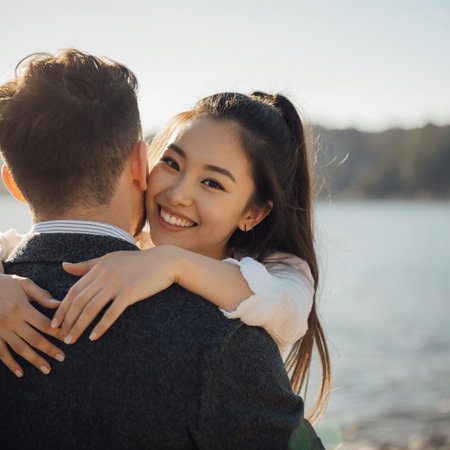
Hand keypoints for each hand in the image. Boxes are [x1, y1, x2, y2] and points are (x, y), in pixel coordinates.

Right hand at [0, 274, 64, 376]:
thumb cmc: (5, 284)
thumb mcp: (24, 284)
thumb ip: (42, 295)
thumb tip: (59, 304)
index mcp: (21, 308)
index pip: (44, 323)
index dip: (57, 332)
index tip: (68, 338)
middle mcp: (10, 321)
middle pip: (34, 339)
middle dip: (49, 349)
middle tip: (62, 358)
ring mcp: (0, 330)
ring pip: (19, 348)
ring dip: (33, 360)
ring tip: (47, 369)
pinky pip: (1, 352)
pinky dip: (10, 363)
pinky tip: (20, 372)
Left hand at [54, 247, 178, 343]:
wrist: (164, 262)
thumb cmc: (137, 261)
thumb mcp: (110, 259)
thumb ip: (87, 264)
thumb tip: (64, 266)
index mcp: (98, 267)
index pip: (73, 291)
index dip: (62, 308)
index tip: (55, 323)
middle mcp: (104, 275)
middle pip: (79, 301)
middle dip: (67, 321)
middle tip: (60, 336)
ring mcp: (117, 284)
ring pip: (91, 309)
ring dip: (79, 326)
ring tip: (72, 339)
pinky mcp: (130, 293)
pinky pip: (111, 313)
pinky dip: (101, 326)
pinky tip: (94, 337)